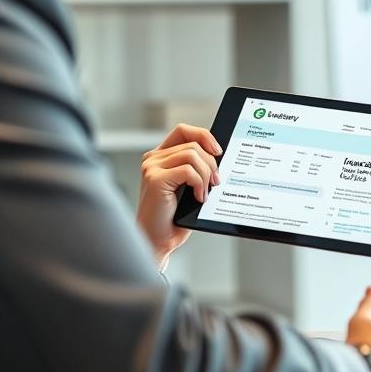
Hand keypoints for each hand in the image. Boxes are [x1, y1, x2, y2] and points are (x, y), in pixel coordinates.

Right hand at [137, 124, 221, 268]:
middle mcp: (153, 159)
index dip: (204, 135)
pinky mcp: (155, 179)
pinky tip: (199, 198)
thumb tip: (218, 155)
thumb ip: (195, 168)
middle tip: (215, 183)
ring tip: (205, 192)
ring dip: (206, 175)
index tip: (218, 151)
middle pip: (193, 144)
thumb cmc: (173, 218)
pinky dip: (199, 184)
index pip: (183, 131)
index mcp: (160, 157)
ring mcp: (152, 168)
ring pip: (193, 155)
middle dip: (211, 163)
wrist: (158, 240)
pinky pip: (188, 171)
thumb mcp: (188, 186)